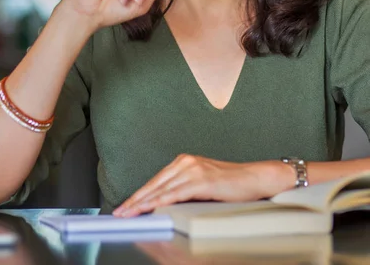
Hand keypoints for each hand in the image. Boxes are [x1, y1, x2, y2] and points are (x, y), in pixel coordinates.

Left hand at [113, 154, 292, 216]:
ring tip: (129, 214)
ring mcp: (194, 170)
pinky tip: (150, 209)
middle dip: (135, 199)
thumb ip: (184, 189)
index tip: (126, 205)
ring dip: (142, 203)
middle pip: (155, 183)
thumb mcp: (203, 184)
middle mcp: (186, 162)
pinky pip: (176, 193)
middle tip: (119, 212)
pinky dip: (160, 201)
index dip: (139, 194)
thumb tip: (164, 204)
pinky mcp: (202, 180)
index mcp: (185, 161)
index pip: (156, 180)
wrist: (256, 178)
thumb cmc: (232, 184)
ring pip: (162, 188)